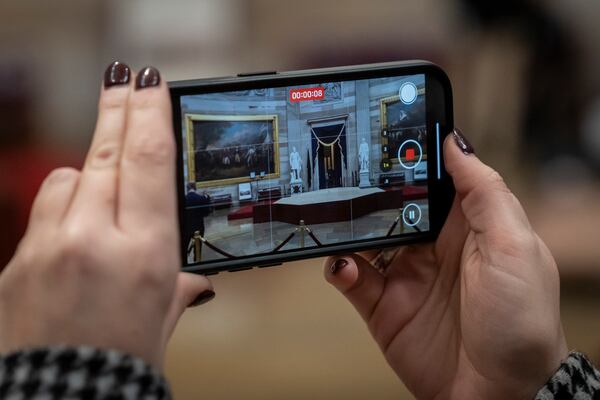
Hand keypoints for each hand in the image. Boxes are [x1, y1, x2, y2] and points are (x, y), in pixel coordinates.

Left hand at [0, 62, 213, 367]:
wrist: (59, 397)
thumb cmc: (120, 366)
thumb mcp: (163, 320)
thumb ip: (178, 287)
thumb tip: (194, 278)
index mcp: (143, 255)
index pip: (150, 162)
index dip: (150, 113)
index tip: (150, 82)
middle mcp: (93, 241)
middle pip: (106, 154)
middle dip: (118, 110)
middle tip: (125, 77)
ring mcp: (47, 247)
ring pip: (69, 176)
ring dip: (89, 170)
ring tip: (104, 184)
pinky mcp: (17, 261)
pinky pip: (44, 209)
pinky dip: (63, 205)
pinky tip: (75, 227)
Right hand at [324, 129, 567, 399]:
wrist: (499, 396)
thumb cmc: (522, 322)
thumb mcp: (515, 247)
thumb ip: (484, 193)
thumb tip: (455, 144)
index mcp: (467, 226)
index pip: (433, 179)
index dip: (412, 157)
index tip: (387, 134)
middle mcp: (432, 247)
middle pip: (392, 204)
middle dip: (370, 188)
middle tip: (347, 174)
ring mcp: (405, 275)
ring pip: (365, 237)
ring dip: (348, 226)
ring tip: (337, 217)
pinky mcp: (383, 305)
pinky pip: (351, 278)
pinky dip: (340, 267)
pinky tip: (345, 264)